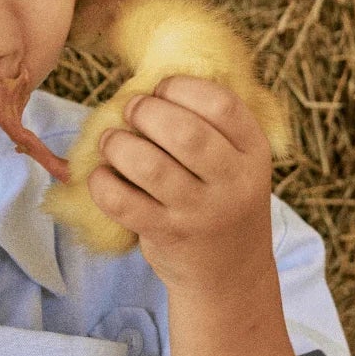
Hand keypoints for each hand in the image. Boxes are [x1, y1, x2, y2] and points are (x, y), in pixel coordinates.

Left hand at [87, 76, 274, 297]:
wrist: (230, 272)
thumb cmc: (221, 199)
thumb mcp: (235, 162)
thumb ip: (209, 126)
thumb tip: (146, 82)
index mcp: (254, 152)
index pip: (222, 105)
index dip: (182, 88)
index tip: (161, 89)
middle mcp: (233, 182)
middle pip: (185, 133)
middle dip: (147, 111)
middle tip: (132, 110)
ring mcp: (200, 212)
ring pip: (150, 166)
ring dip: (119, 144)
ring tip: (111, 140)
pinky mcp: (167, 235)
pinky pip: (124, 203)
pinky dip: (102, 182)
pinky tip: (100, 174)